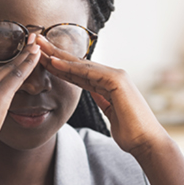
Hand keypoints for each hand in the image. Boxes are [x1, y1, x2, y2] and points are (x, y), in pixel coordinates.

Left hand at [36, 36, 166, 155]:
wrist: (146, 142)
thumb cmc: (131, 134)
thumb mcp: (111, 114)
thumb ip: (103, 101)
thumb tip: (95, 95)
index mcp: (110, 84)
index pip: (80, 73)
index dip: (60, 66)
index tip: (42, 59)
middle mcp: (113, 76)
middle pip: (78, 64)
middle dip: (56, 53)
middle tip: (36, 42)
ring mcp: (116, 76)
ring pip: (81, 65)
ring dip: (58, 56)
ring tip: (39, 47)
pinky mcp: (117, 81)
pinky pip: (88, 73)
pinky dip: (70, 68)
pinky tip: (54, 63)